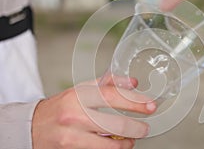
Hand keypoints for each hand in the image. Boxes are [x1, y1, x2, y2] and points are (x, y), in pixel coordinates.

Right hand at [32, 77, 155, 148]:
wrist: (32, 126)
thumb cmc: (61, 106)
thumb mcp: (81, 89)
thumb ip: (108, 83)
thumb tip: (133, 82)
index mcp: (80, 94)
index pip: (114, 95)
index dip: (136, 101)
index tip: (150, 105)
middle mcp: (76, 114)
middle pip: (116, 122)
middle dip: (137, 127)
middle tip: (145, 127)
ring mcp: (73, 134)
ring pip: (111, 143)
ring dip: (128, 142)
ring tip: (132, 138)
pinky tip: (117, 144)